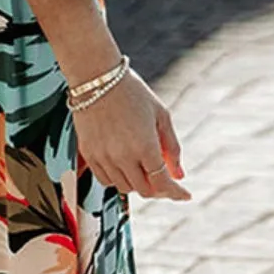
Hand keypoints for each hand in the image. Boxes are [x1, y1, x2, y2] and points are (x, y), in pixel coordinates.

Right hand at [71, 69, 190, 200]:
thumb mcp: (161, 116)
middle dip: (158, 188)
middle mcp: (122, 157)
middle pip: (144, 190)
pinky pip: (104, 179)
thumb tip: (179, 174)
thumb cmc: (131, 92)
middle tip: (164, 179)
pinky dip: (117, 178)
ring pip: (124, 188)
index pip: (163, 183)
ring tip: (142, 167)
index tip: (184, 195)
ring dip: (137, 183)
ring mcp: (103, 157)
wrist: (96, 79)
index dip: (176, 193)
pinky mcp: (88, 154)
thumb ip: (172, 148)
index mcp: (145, 146)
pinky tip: (124, 165)